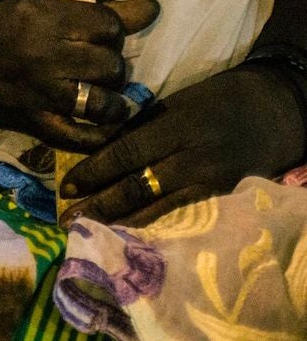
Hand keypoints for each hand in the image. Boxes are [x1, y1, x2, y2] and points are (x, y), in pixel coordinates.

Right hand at [0, 0, 158, 149]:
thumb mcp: (33, 8)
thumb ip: (90, 12)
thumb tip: (151, 10)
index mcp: (40, 19)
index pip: (107, 24)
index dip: (109, 29)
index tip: (96, 33)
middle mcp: (43, 55)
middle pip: (110, 63)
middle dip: (109, 63)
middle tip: (93, 63)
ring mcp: (40, 94)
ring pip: (105, 101)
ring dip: (110, 98)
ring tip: (99, 91)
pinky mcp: (36, 123)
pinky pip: (85, 136)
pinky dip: (100, 133)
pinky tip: (102, 123)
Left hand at [62, 65, 306, 226]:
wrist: (272, 113)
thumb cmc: (215, 102)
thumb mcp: (174, 104)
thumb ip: (141, 129)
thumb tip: (99, 150)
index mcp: (177, 127)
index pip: (127, 153)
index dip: (95, 172)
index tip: (67, 186)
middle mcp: (194, 158)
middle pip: (140, 187)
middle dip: (102, 205)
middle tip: (69, 220)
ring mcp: (213, 183)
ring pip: (162, 210)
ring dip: (125, 223)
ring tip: (94, 234)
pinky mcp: (227, 200)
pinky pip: (186, 218)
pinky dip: (158, 228)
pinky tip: (135, 238)